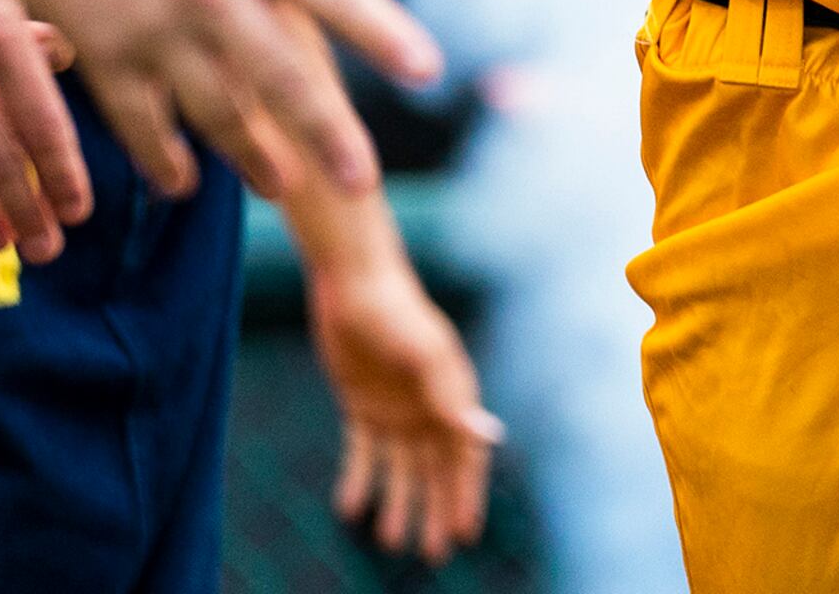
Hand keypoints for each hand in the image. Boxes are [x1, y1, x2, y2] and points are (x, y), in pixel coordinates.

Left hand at [308, 262, 503, 561]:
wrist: (352, 284)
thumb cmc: (396, 313)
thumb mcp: (425, 355)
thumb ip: (452, 398)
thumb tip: (488, 437)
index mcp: (453, 397)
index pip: (464, 458)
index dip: (465, 496)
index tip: (463, 534)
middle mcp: (428, 408)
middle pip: (435, 471)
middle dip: (436, 511)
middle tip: (432, 553)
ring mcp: (395, 409)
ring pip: (400, 470)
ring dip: (398, 503)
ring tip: (391, 540)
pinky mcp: (362, 405)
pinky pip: (362, 452)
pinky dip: (359, 479)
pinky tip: (350, 508)